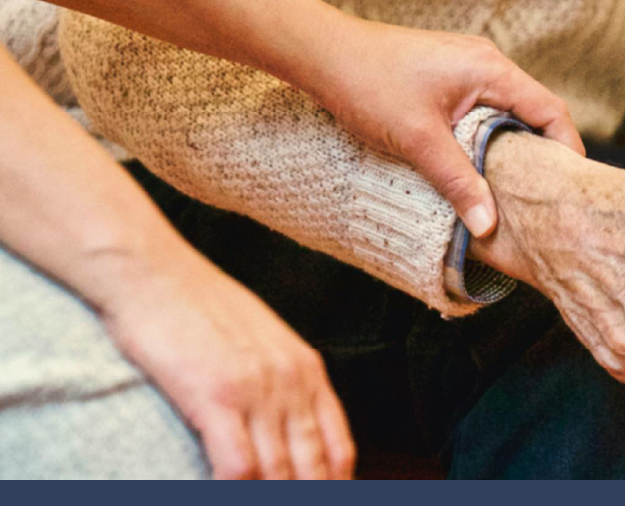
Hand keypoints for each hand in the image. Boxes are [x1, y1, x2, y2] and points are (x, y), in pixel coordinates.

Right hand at [97, 252, 354, 479]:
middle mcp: (292, 382)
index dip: (334, 485)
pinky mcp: (217, 396)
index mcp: (307, 370)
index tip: (325, 497)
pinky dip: (235, 489)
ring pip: (279, 474)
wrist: (154, 272)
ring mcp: (257, 390)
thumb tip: (288, 425)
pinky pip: (238, 465)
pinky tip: (225, 492)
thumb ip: (281, 381)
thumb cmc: (198, 305)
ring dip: (272, 497)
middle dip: (307, 496)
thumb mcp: (262, 340)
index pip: (338, 449)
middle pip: (314, 469)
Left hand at [292, 17, 585, 237]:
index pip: (551, 110)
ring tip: (513, 189)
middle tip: (544, 197)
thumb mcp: (418, 141)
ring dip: (512, 147)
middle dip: (542, 154)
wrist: (322, 53)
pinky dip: (488, 137)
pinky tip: (477, 166)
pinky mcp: (448, 76)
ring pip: (507, 112)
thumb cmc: (368, 84)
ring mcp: (467, 67)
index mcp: (491, 70)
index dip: (567, 150)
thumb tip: (489, 226)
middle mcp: (486, 63)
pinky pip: (484, 109)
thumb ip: (459, 182)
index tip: (569, 188)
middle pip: (534, 112)